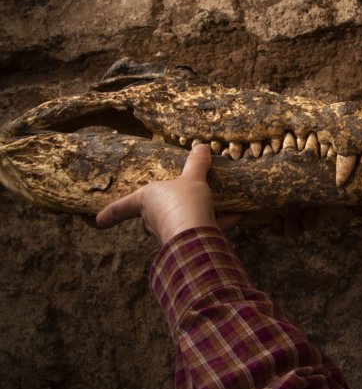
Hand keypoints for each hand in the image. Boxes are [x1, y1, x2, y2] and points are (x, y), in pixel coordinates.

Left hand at [96, 144, 239, 244]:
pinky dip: (219, 222)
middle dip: (164, 209)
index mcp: (145, 200)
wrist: (196, 236)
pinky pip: (203, 228)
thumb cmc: (183, 202)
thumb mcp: (192, 177)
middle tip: (180, 197)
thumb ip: (196, 163)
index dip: (109, 214)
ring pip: (180, 220)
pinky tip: (239, 215)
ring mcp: (170, 232)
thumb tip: (200, 146)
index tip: (97, 222)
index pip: (121, 207)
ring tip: (215, 204)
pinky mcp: (190, 241)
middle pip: (154, 213)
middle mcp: (153, 218)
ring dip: (195, 214)